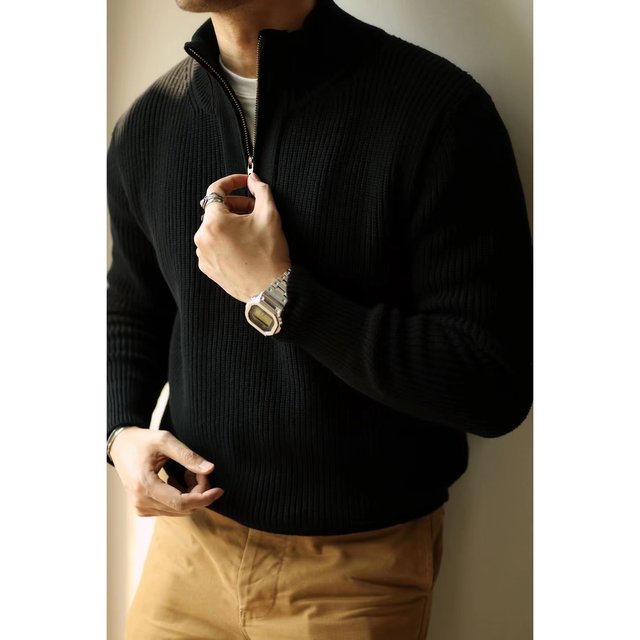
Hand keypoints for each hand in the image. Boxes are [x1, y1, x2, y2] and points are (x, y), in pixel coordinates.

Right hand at [109, 427, 223, 516]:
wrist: (121, 446)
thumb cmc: (142, 441)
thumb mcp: (166, 441)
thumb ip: (189, 456)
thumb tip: (211, 470)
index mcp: (145, 485)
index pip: (181, 503)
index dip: (203, 498)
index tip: (219, 490)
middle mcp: (141, 502)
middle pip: (182, 508)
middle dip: (199, 492)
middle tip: (199, 471)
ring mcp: (141, 507)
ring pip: (178, 511)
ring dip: (190, 494)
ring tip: (188, 472)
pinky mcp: (143, 508)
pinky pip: (170, 509)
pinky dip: (181, 497)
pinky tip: (177, 479)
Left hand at [194, 172, 290, 301]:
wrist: (270, 289)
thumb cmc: (269, 255)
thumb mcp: (270, 216)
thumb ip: (261, 191)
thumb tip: (254, 180)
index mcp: (214, 223)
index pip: (216, 190)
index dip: (232, 182)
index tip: (245, 182)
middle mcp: (202, 238)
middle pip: (216, 211)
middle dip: (236, 206)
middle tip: (255, 210)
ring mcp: (203, 254)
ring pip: (215, 228)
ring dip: (231, 224)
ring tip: (251, 231)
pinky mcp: (207, 267)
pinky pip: (213, 245)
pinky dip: (226, 240)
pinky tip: (243, 246)